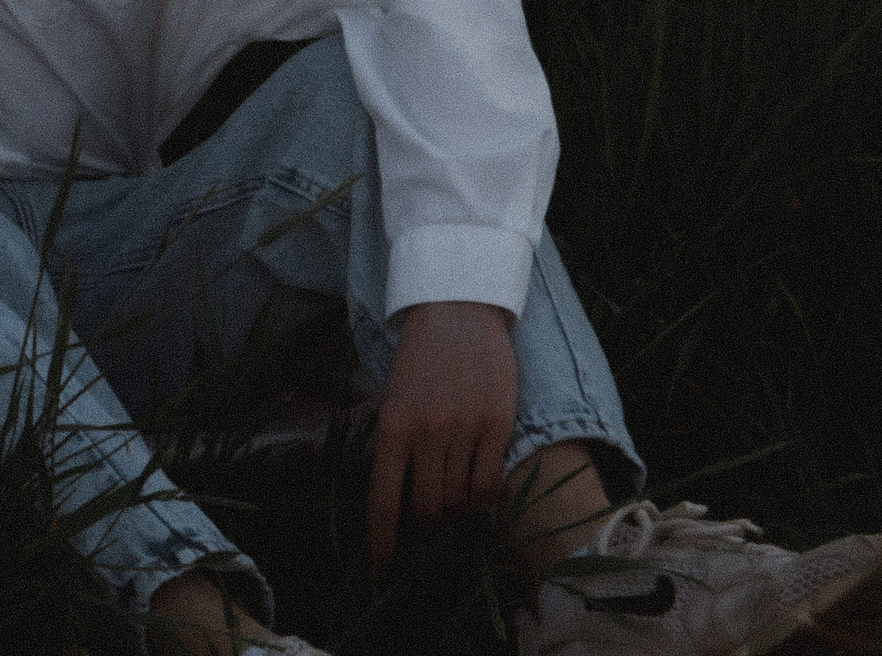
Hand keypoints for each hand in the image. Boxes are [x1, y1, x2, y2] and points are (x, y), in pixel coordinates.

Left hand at [367, 300, 517, 570]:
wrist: (456, 313)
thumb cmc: (418, 359)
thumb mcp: (393, 399)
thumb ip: (397, 446)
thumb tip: (405, 501)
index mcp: (390, 427)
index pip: (384, 500)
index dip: (383, 541)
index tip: (383, 569)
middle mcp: (426, 433)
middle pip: (428, 508)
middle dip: (428, 523)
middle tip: (431, 519)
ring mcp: (464, 430)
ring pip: (461, 501)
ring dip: (457, 510)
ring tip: (455, 498)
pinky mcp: (498, 425)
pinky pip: (490, 484)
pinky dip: (483, 497)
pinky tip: (478, 490)